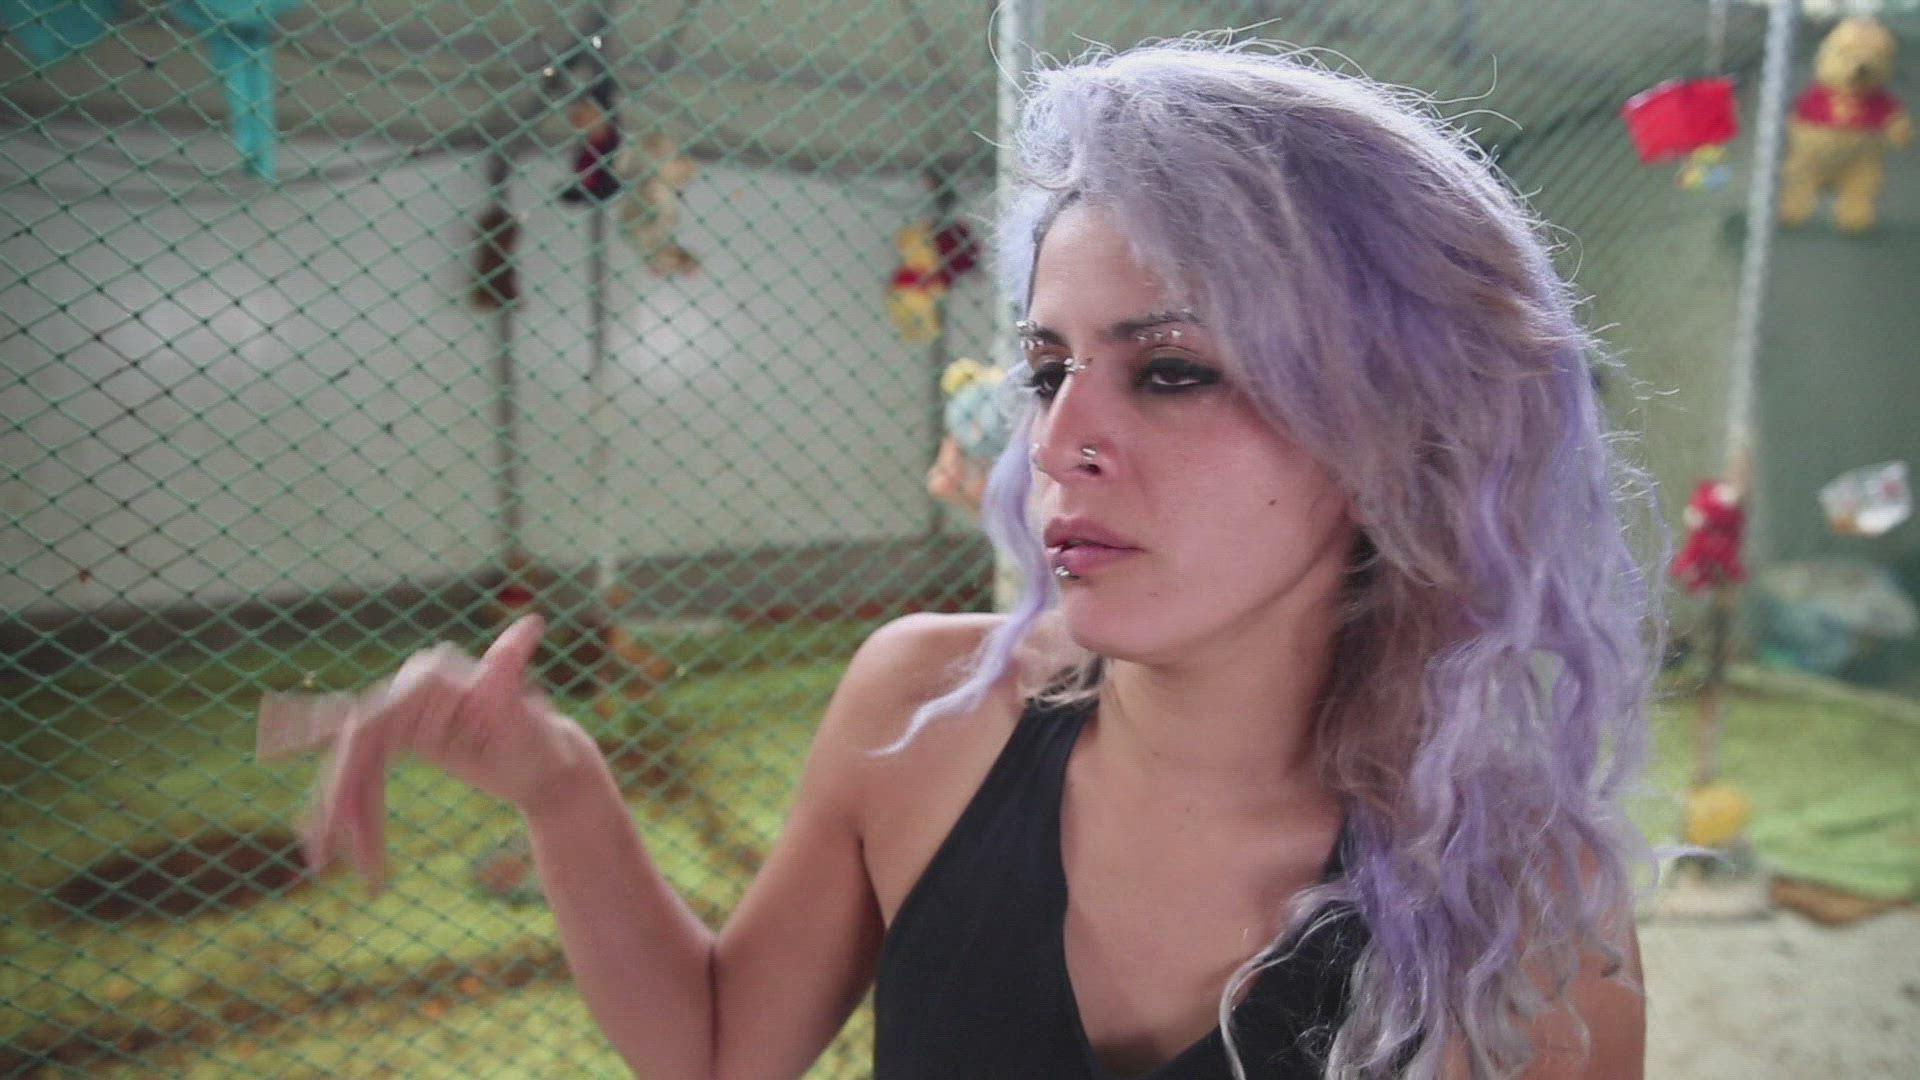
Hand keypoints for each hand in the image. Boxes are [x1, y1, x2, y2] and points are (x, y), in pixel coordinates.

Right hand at [303, 616, 604, 892]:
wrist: (549, 763)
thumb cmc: (540, 741)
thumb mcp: (524, 716)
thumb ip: (511, 672)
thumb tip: (533, 622)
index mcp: (431, 675)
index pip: (373, 723)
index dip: (352, 771)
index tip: (341, 815)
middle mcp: (409, 687)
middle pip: (354, 747)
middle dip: (338, 799)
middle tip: (321, 849)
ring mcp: (402, 713)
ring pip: (353, 768)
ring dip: (339, 815)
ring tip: (322, 860)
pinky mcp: (400, 739)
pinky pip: (363, 777)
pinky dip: (352, 812)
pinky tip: (335, 849)